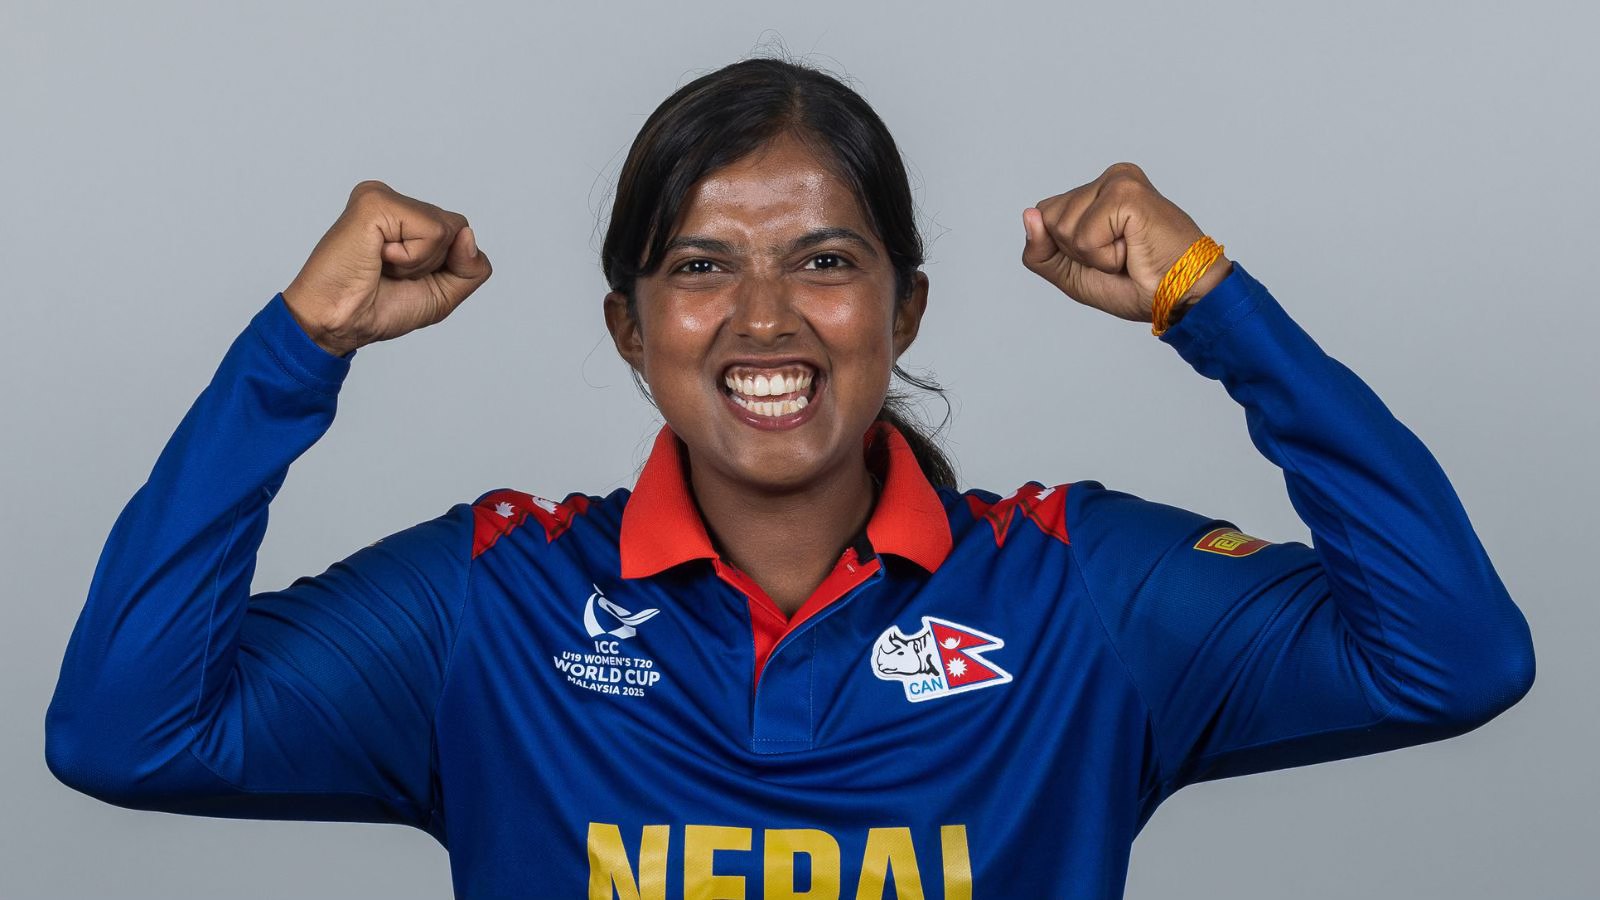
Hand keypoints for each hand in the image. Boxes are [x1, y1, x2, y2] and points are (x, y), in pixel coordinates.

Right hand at [282, 180, 492, 356]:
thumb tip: (468, 233)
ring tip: (383, 265)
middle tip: (391, 273)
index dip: (446, 267)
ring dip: (422, 263)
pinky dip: (412, 258)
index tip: (404, 278)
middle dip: (436, 264)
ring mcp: (382, 197)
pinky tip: (378, 257)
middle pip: (459, 228)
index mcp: (405, 217)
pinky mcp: (375, 201)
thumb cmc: (380, 308)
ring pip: (449, 229)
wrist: (340, 324)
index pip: (460, 233)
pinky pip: (432, 231)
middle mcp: (394, 201)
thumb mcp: (444, 293)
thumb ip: (471, 267)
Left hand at [1021, 162, 1229, 323]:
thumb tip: (1028, 214)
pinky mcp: (1128, 194)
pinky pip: (1084, 236)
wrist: (1180, 299)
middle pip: (1049, 218)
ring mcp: (1119, 181)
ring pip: (1063, 227)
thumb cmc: (1135, 284)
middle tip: (1120, 256)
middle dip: (1076, 252)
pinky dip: (1104, 257)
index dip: (1065, 249)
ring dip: (1093, 256)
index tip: (1106, 255)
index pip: (1045, 215)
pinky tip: (1133, 250)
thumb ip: (1041, 249)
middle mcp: (1109, 179)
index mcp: (1097, 191)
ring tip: (1129, 253)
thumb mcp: (1071, 272)